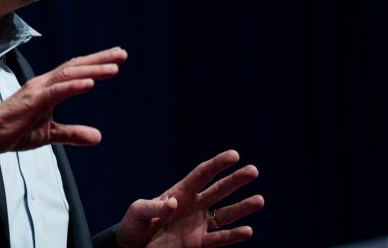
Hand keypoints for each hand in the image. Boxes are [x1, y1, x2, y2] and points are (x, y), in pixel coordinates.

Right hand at [0, 47, 126, 156]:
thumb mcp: (50, 134)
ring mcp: (37, 90)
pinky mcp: (32, 101)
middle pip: (75, 66)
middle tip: (122, 54)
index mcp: (47, 88)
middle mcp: (44, 83)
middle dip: (100, 59)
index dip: (95, 64)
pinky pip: (56, 91)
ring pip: (69, 74)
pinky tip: (90, 83)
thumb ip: (73, 133)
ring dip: (92, 69)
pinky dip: (74, 85)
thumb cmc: (13, 130)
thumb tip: (98, 137)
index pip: (74, 70)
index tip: (116, 59)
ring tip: (114, 67)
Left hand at [116, 150, 264, 247]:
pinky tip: (248, 230)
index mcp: (178, 192)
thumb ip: (154, 206)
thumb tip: (174, 203)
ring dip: (242, 207)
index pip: (201, 174)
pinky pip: (219, 239)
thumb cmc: (133, 225)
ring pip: (224, 214)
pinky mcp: (198, 242)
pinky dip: (233, 236)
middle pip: (218, 190)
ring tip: (259, 200)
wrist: (133, 247)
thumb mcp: (137, 211)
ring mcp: (197, 224)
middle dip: (235, 180)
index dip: (217, 164)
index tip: (234, 155)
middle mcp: (193, 205)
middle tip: (253, 170)